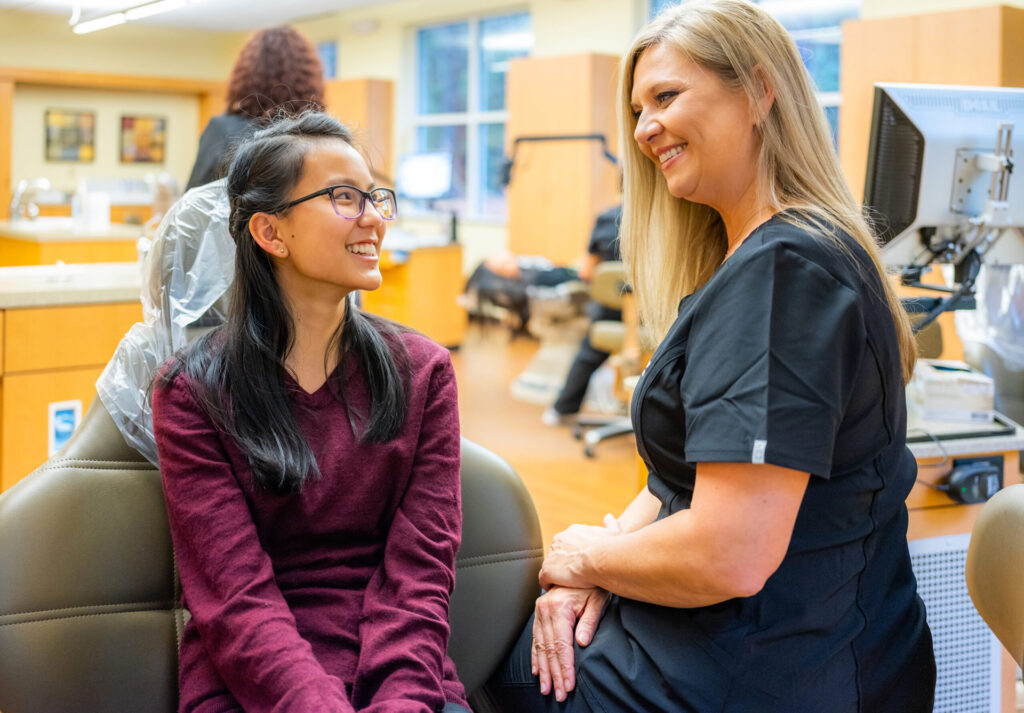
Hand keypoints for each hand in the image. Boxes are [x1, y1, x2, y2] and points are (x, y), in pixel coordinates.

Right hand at [531, 586, 609, 701]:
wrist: (583, 567)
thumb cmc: (592, 585)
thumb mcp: (597, 601)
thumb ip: (589, 622)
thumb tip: (582, 642)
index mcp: (559, 607)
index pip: (561, 645)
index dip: (565, 667)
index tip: (568, 684)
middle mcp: (545, 610)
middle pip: (549, 650)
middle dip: (554, 674)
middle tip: (557, 693)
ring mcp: (540, 612)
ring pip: (540, 647)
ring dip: (543, 670)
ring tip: (546, 688)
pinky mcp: (539, 614)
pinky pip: (535, 639)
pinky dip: (536, 656)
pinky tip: (537, 670)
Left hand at [538, 515, 621, 589]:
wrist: (599, 559)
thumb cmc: (609, 548)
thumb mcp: (613, 532)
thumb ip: (610, 524)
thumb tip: (608, 517)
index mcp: (573, 532)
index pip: (568, 542)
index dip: (574, 554)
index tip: (581, 561)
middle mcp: (559, 541)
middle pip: (557, 553)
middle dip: (563, 563)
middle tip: (574, 574)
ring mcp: (551, 555)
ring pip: (551, 566)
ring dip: (557, 574)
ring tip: (567, 584)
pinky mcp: (548, 571)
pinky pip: (544, 579)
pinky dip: (549, 584)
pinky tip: (556, 589)